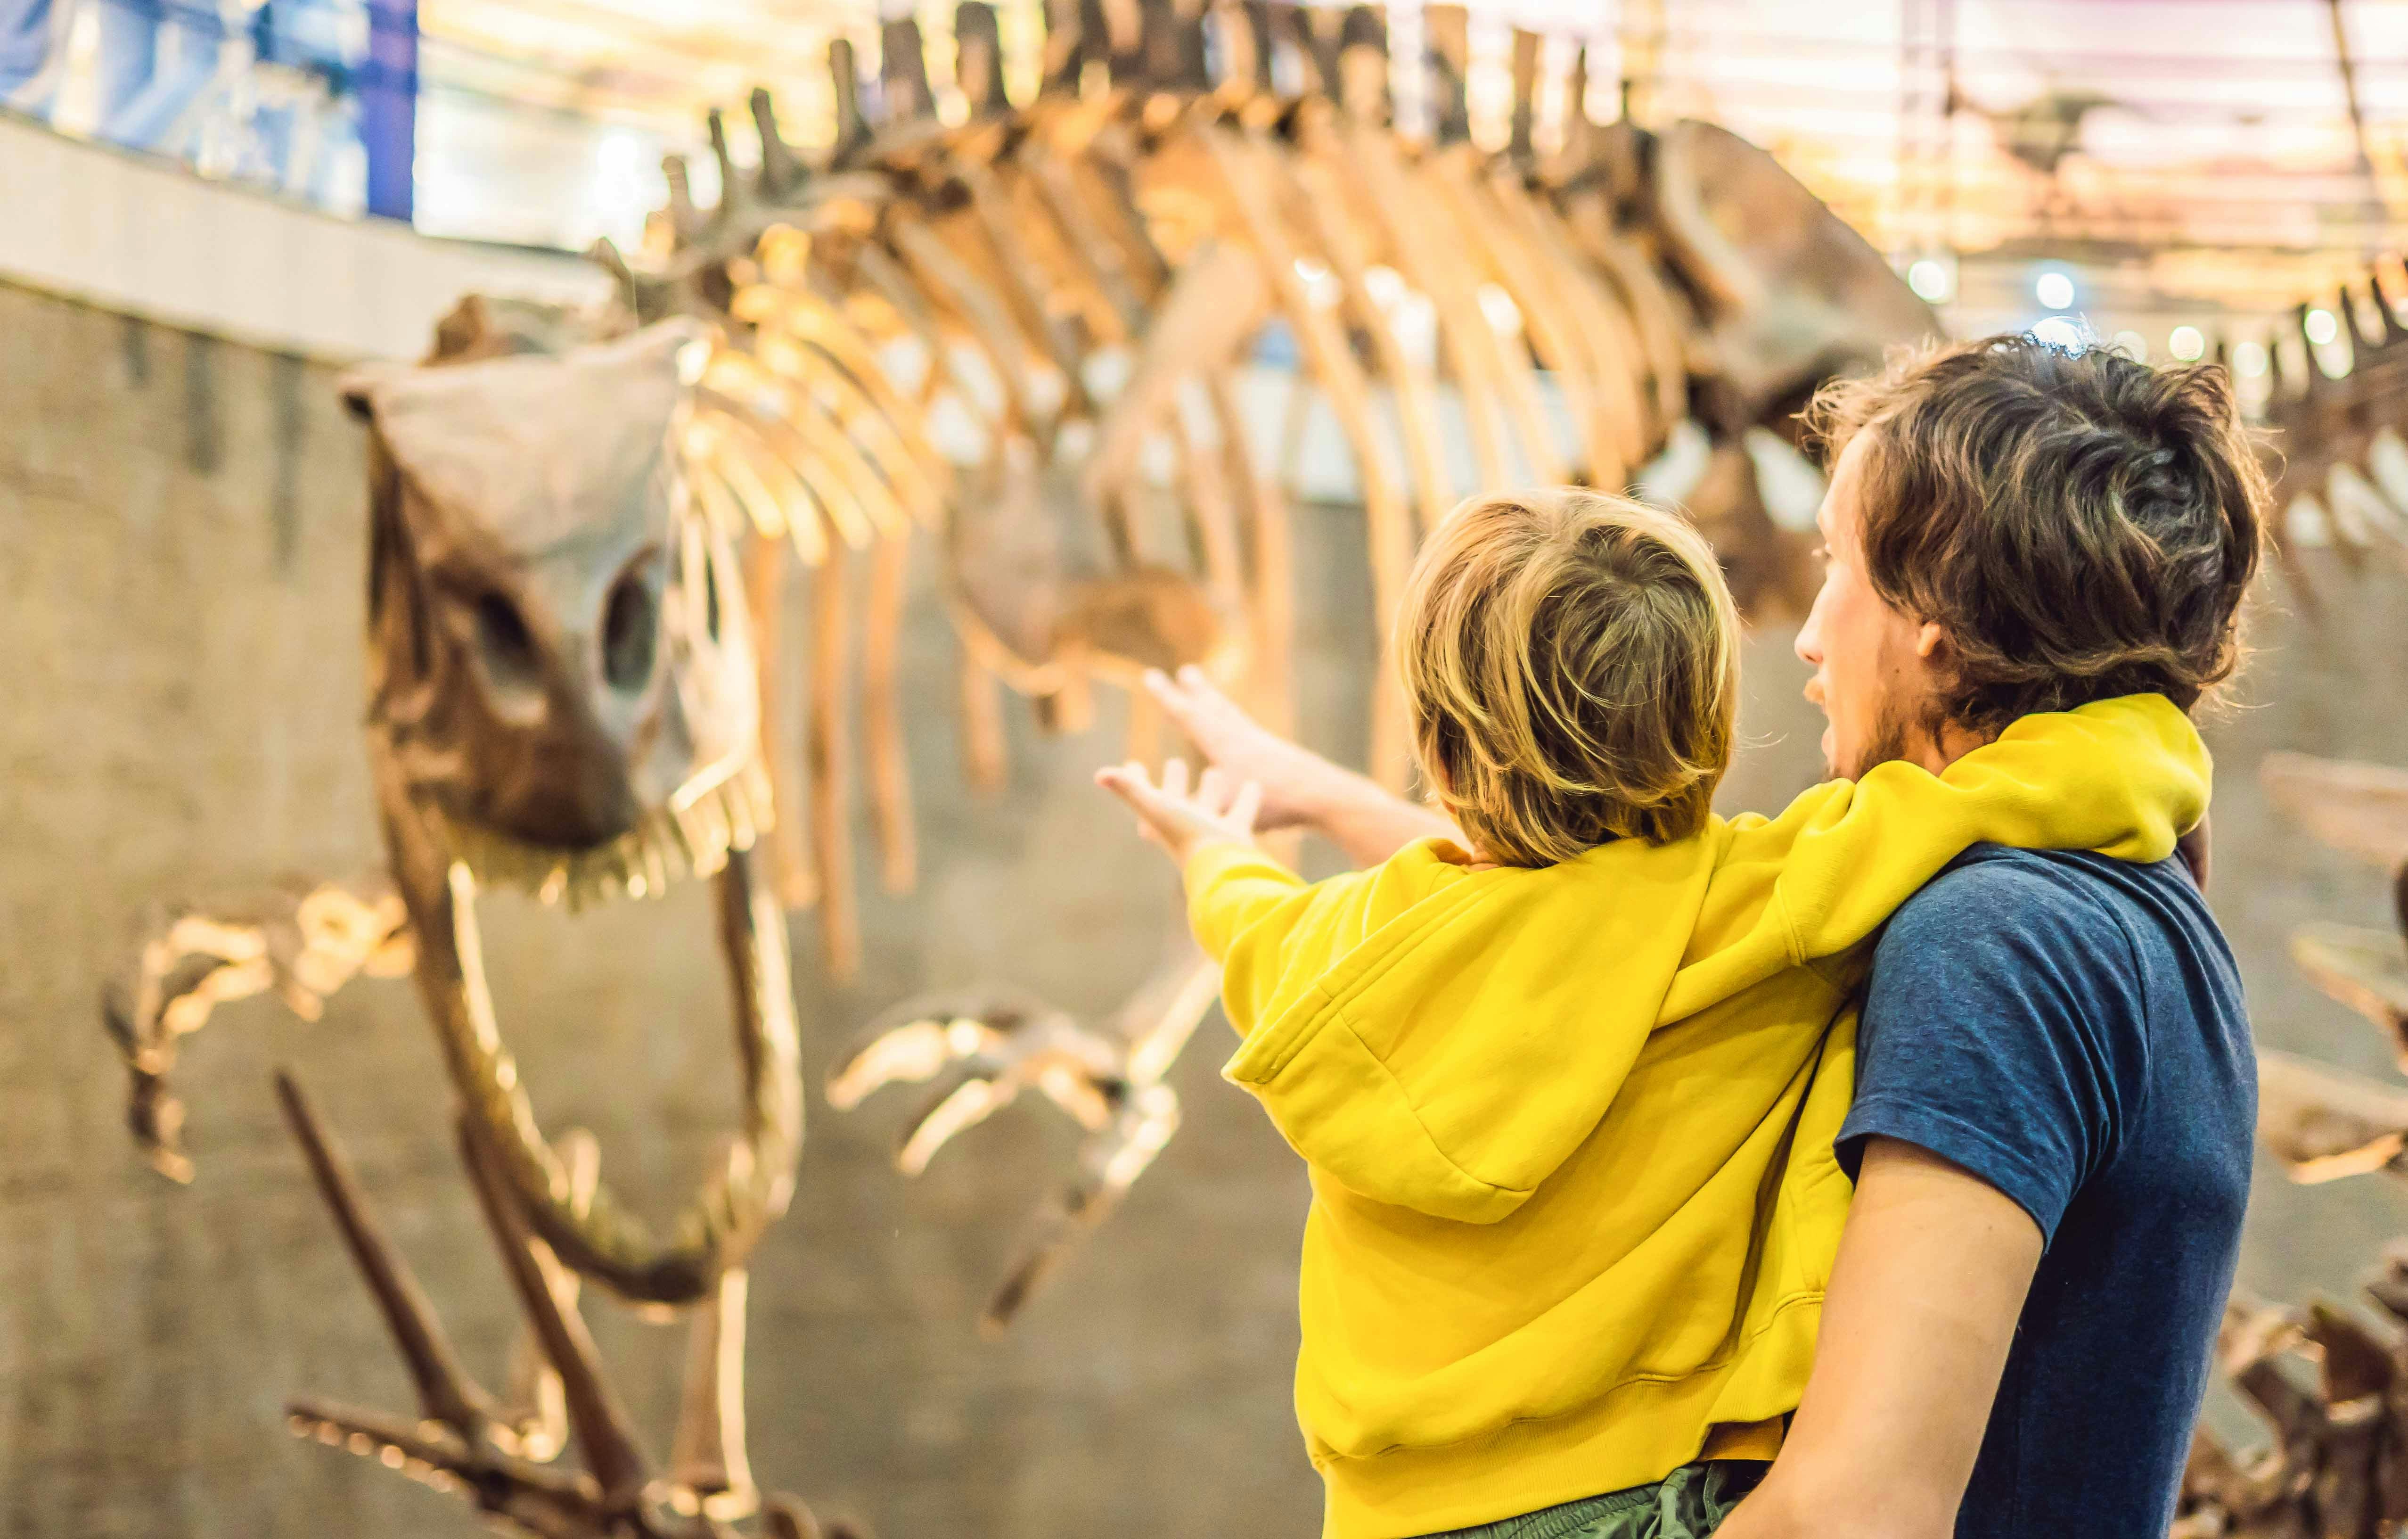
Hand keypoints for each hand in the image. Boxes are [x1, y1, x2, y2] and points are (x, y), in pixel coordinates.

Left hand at [1095, 758, 1262, 863]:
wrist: (1224, 867)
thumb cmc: (1186, 836)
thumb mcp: (1156, 807)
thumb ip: (1129, 789)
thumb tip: (1098, 775)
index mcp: (1161, 821)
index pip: (1143, 796)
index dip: (1136, 780)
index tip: (1131, 764)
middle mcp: (1184, 827)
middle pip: (1176, 801)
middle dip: (1175, 783)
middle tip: (1175, 763)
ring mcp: (1211, 831)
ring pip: (1210, 805)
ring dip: (1211, 790)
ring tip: (1214, 772)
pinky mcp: (1238, 834)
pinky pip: (1243, 811)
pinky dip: (1248, 798)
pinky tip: (1253, 784)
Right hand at [1143, 666, 1340, 832]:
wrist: (1323, 794)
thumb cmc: (1274, 801)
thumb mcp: (1224, 808)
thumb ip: (1186, 813)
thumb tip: (1142, 830)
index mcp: (1224, 743)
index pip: (1188, 715)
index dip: (1167, 698)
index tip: (1152, 676)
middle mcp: (1242, 736)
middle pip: (1214, 708)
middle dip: (1197, 692)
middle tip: (1187, 673)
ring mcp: (1263, 742)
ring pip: (1235, 717)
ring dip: (1220, 704)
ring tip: (1212, 696)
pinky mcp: (1279, 753)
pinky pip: (1253, 733)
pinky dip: (1243, 727)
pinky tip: (1248, 736)